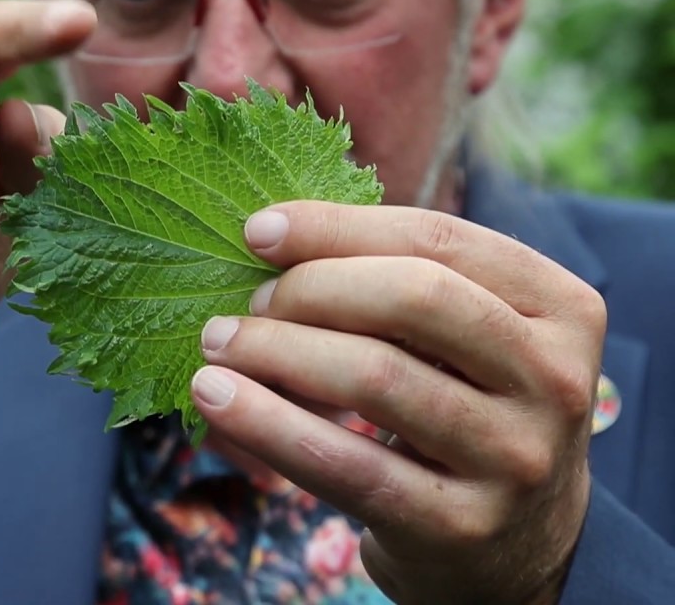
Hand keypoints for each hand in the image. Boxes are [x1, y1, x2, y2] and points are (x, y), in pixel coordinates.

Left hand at [191, 201, 604, 603]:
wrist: (516, 547)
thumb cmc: (466, 410)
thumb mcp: (465, 339)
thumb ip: (398, 280)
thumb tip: (274, 234)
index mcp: (562, 308)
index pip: (440, 240)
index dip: (339, 228)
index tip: (259, 230)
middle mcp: (554, 381)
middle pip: (415, 299)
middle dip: (311, 288)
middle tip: (249, 300)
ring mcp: (515, 458)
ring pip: (374, 378)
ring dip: (275, 350)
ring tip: (218, 343)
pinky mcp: (460, 525)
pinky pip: (343, 463)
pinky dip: (265, 422)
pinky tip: (214, 396)